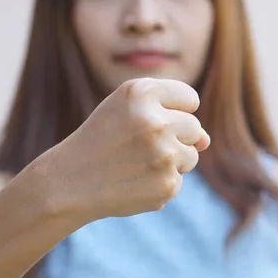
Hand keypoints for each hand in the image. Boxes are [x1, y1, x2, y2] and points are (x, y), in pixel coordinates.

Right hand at [41, 78, 209, 219]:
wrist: (70, 182)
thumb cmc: (101, 139)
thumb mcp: (127, 110)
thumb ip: (172, 113)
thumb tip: (206, 141)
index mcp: (142, 93)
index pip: (190, 99)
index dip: (171, 111)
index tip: (146, 122)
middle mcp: (155, 121)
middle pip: (194, 127)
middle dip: (172, 137)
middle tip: (136, 147)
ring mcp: (163, 155)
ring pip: (191, 156)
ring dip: (170, 161)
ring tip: (135, 164)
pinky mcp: (167, 185)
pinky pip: (178, 180)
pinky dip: (159, 183)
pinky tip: (133, 182)